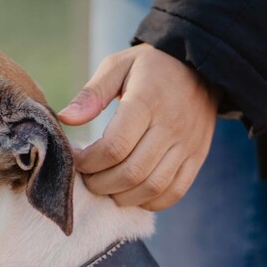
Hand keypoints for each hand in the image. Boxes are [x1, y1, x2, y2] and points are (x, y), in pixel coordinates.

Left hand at [58, 44, 218, 210]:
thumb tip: (65, 118)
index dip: (89, 161)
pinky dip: (150, 201)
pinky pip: (175, 192)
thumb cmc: (151, 67)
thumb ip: (91, 93)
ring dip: (122, 196)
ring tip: (106, 185)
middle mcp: (171, 126)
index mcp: (147, 102)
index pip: (115, 147)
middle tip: (87, 177)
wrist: (201, 67)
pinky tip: (132, 192)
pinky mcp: (197, 156)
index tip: (76, 157)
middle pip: (131, 173)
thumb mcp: (118, 65)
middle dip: (100, 183)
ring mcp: (187, 144)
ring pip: (152, 187)